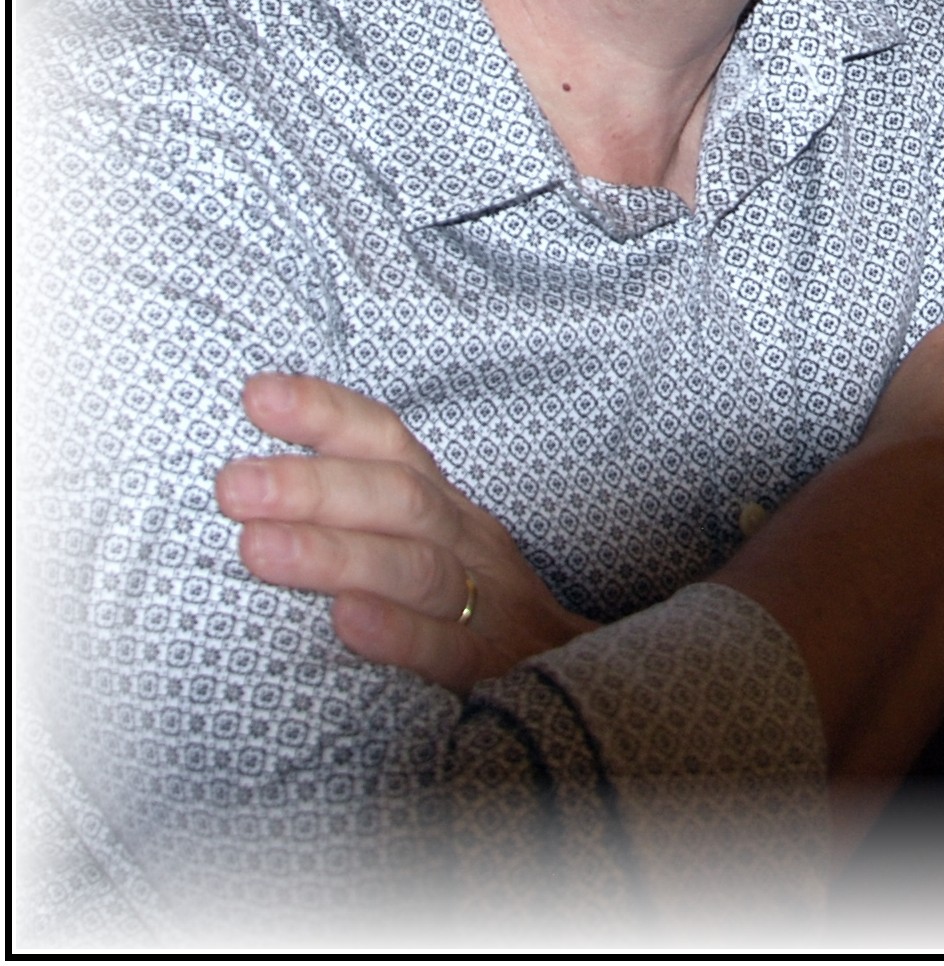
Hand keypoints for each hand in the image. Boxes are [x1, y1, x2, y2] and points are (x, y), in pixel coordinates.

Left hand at [215, 373, 594, 694]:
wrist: (580, 678)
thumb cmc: (480, 609)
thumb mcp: (434, 547)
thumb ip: (366, 517)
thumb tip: (259, 485)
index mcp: (446, 507)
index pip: (387, 444)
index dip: (326, 413)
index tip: (256, 395)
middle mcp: (468, 541)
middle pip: (397, 498)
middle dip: (312, 487)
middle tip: (232, 484)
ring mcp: (489, 604)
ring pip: (417, 568)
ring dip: (336, 554)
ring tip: (259, 547)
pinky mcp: (500, 671)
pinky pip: (449, 649)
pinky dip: (398, 633)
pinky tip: (346, 623)